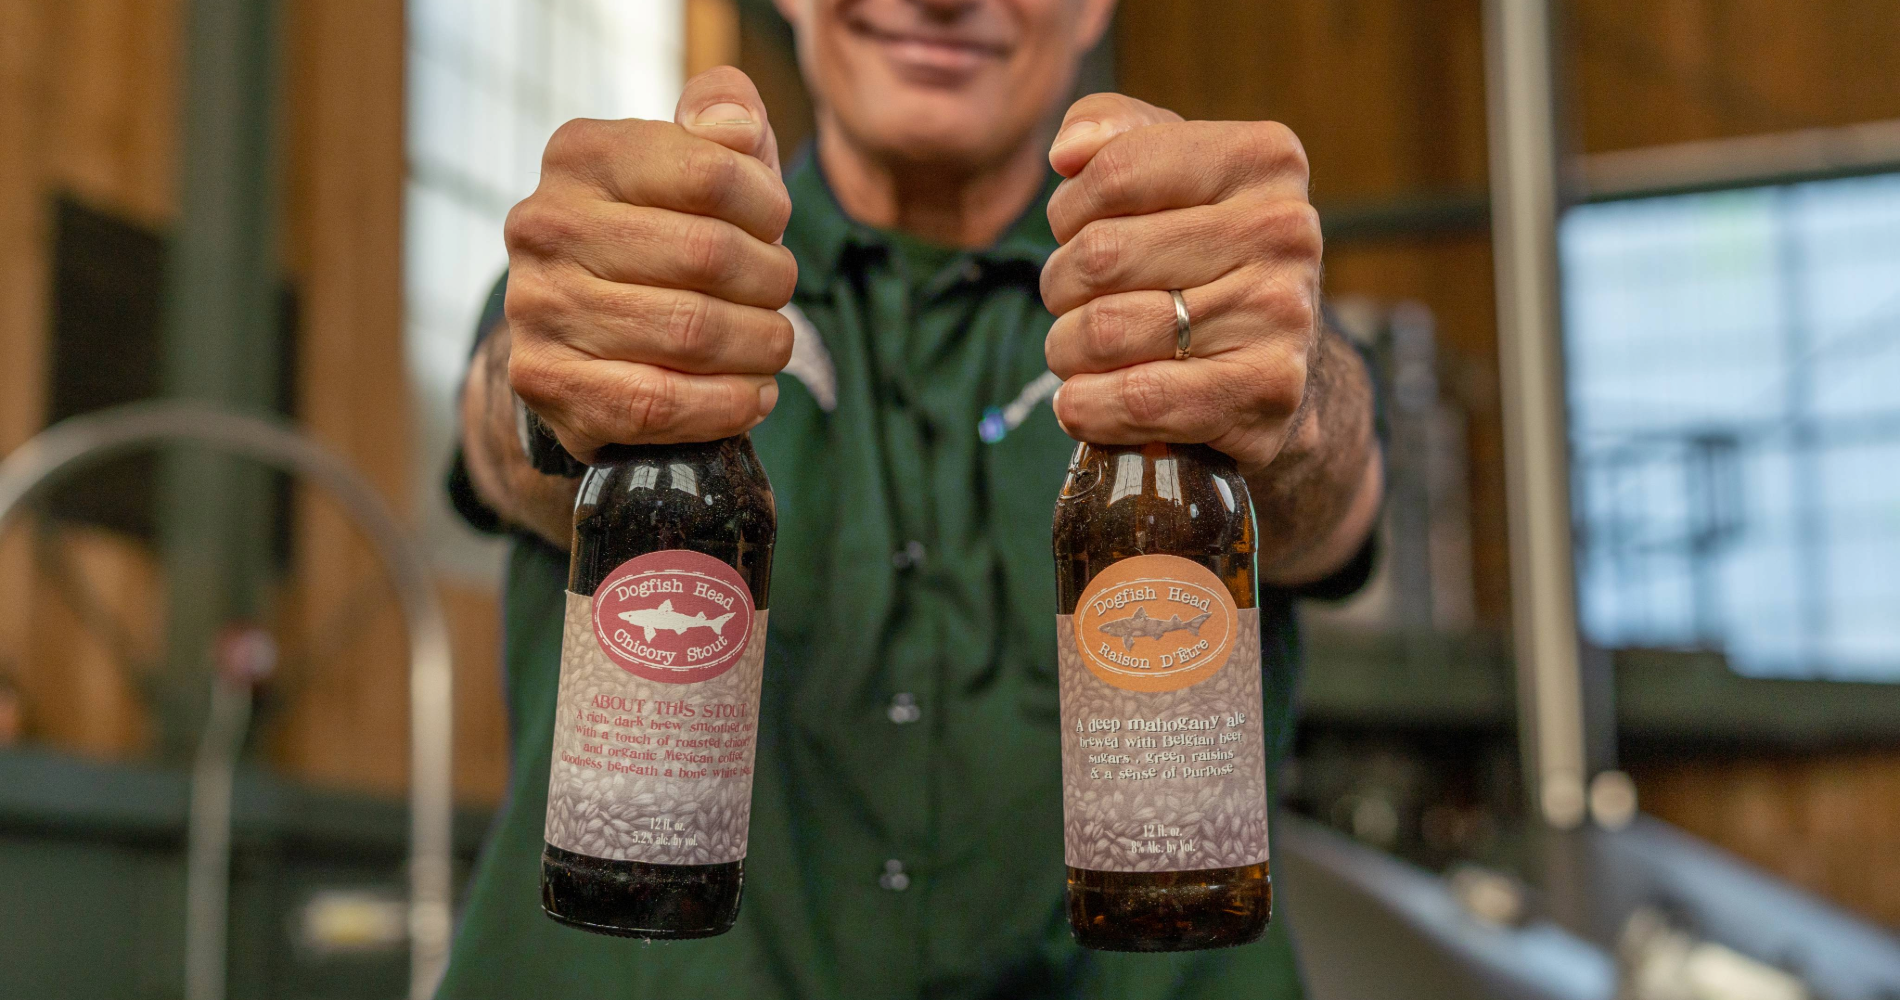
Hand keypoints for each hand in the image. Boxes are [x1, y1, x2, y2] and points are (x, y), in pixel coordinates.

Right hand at [502, 67, 797, 461]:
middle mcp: (544, 224)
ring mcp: (537, 306)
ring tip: (772, 345)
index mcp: (581, 155)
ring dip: (760, 346)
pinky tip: (753, 394)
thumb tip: (737, 125)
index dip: (768, 207)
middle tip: (779, 294)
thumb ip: (724, 115)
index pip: (711, 170)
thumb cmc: (659, 235)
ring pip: (692, 331)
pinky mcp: (545, 382)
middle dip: (771, 281)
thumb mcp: (695, 159)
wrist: (578, 335)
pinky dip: (727, 405)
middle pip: (709, 254)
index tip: (775, 228)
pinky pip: (660, 403)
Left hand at [1041, 93, 1323, 475]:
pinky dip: (1087, 407)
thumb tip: (1068, 151)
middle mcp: (1286, 230)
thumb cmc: (1200, 257)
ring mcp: (1282, 313)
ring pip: (1106, 330)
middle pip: (1100, 254)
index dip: (1068, 210)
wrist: (1275, 366)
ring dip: (1067, 350)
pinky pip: (1137, 400)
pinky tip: (1084, 400)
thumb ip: (1111, 134)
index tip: (1075, 231)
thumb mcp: (1167, 175)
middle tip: (1076, 301)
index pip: (1114, 170)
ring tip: (1083, 352)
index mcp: (1263, 159)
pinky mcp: (1268, 391)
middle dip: (1061, 285)